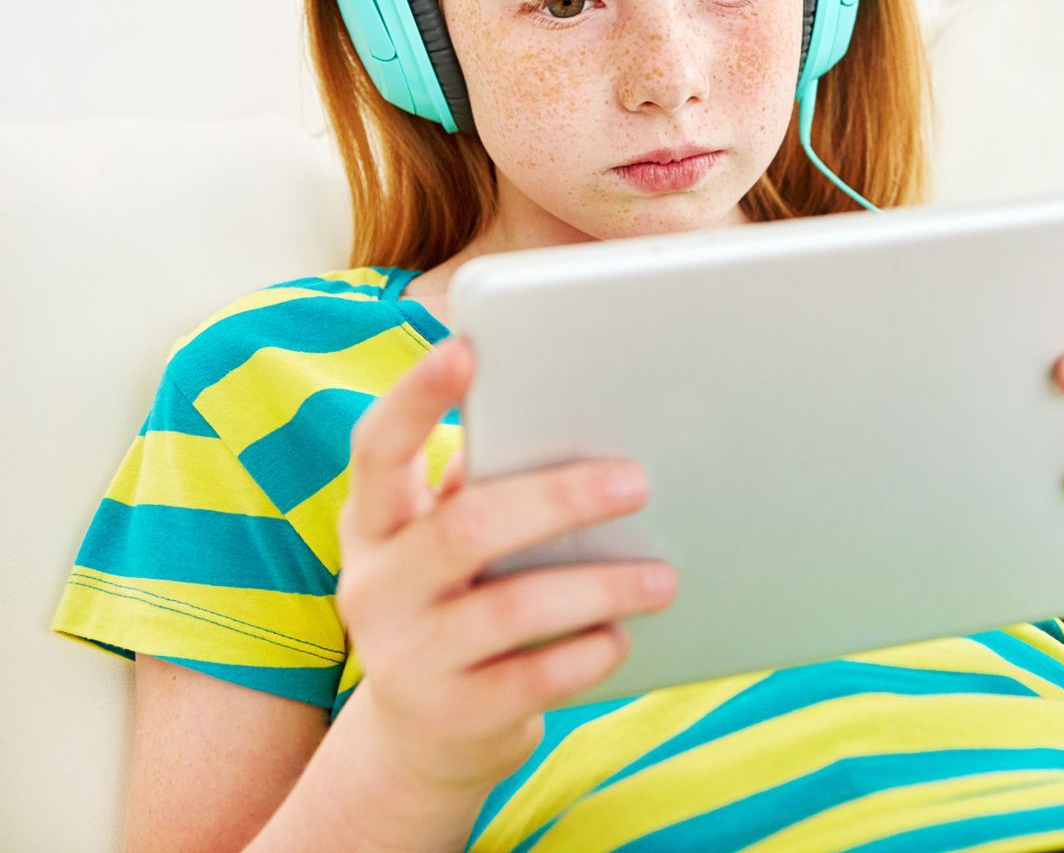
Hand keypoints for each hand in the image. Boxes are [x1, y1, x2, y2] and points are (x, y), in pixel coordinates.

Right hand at [332, 335, 678, 798]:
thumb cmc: (457, 608)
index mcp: (374, 523)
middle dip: (560, 498)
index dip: (414, 396)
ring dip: (599, 586)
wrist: (422, 743)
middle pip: (467, 526)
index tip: (464, 347)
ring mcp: (407, 657)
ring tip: (662, 577)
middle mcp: (375, 586)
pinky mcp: (451, 717)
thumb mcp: (446, 549)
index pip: (377, 448)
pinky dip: (587, 653)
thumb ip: (484, 491)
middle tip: (636, 481)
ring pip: (512, 608)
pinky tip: (622, 637)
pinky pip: (532, 679)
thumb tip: (575, 429)